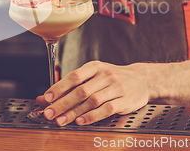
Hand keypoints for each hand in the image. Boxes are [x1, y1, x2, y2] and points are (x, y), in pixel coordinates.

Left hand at [36, 61, 151, 125]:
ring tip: (61, 120)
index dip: (59, 88)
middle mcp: (105, 76)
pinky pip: (106, 110)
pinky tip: (81, 121)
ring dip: (74, 112)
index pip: (74, 76)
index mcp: (95, 67)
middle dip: (62, 103)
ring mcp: (116, 88)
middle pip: (81, 91)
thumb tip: (45, 97)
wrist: (143, 79)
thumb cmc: (114, 78)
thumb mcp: (94, 76)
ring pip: (92, 101)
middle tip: (49, 113)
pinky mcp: (124, 101)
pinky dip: (92, 116)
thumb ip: (71, 86)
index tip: (47, 98)